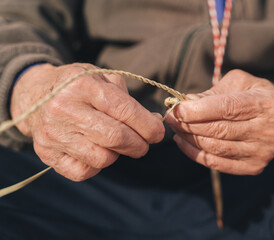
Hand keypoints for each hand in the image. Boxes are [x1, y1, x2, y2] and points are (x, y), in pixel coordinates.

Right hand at [10, 63, 164, 180]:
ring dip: (118, 154)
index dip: (148, 126)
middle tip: (144, 143)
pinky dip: (97, 166)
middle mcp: (65, 109)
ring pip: (102, 158)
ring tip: (117, 143)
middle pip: (116, 137)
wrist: (34, 95)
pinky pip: (84, 171)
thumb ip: (128, 99)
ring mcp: (54, 133)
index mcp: (82, 85)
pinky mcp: (47, 153)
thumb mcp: (101, 78)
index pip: (124, 110)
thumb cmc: (77, 86)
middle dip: (139, 144)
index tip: (158, 133)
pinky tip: (97, 151)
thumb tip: (155, 122)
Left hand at [166, 70, 273, 174]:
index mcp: (268, 104)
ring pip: (216, 148)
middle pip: (220, 130)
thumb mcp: (240, 83)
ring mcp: (262, 152)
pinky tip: (183, 142)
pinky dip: (195, 154)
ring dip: (189, 139)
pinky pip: (218, 164)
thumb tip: (186, 103)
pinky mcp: (254, 167)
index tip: (177, 109)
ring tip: (175, 128)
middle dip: (189, 124)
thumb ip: (214, 92)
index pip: (228, 108)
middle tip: (170, 118)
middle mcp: (269, 131)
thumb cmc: (255, 96)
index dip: (199, 110)